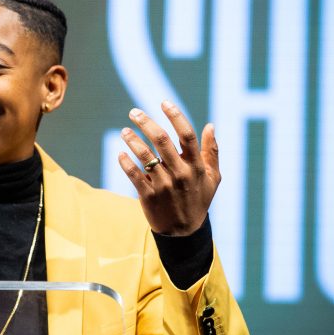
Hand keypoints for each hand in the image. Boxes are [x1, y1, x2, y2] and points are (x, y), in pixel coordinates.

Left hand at [117, 101, 219, 235]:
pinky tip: (120, 153)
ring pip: (145, 156)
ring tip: (124, 131)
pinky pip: (134, 175)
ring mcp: (164, 185)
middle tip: (134, 112)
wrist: (184, 232)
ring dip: (132, 140)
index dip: (175, 116)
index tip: (164, 102)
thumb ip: (212, 151)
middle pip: (162, 140)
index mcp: (196, 166)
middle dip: (145, 122)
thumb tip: (210, 125)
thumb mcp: (213, 178)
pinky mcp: (149, 196)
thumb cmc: (199, 200)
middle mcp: (180, 173)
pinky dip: (126, 162)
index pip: (186, 135)